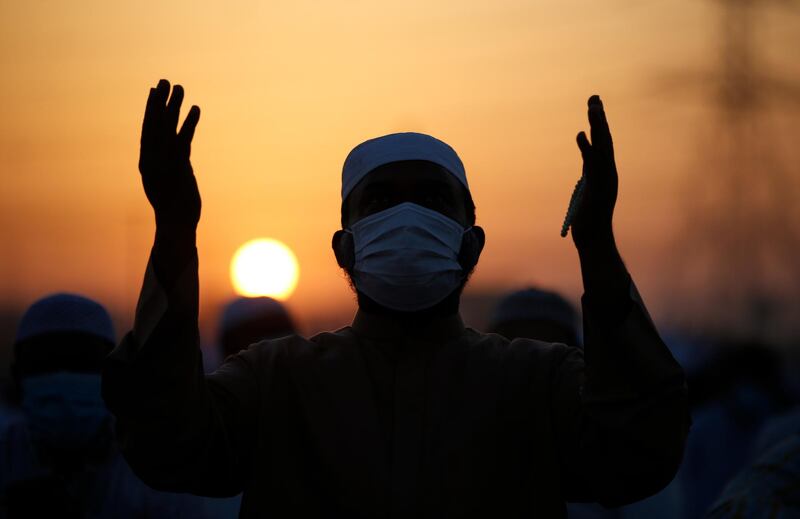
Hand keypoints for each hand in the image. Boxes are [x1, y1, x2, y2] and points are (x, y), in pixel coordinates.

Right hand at [139, 79, 201, 229]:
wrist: (176, 226)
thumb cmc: (174, 206)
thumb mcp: (168, 182)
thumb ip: (171, 163)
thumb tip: (178, 149)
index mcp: (146, 163)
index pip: (147, 130)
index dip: (151, 109)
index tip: (155, 90)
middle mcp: (151, 160)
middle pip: (155, 124)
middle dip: (160, 101)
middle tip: (165, 80)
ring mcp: (163, 164)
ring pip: (167, 129)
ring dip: (174, 106)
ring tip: (180, 87)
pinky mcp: (178, 168)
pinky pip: (184, 140)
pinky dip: (189, 123)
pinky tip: (195, 109)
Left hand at [571, 95, 617, 249]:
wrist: (594, 240)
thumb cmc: (589, 218)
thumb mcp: (588, 186)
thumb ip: (589, 168)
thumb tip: (587, 151)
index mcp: (606, 171)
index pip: (604, 142)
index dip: (599, 123)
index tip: (594, 104)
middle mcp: (609, 172)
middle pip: (605, 139)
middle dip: (599, 118)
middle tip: (594, 97)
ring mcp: (605, 180)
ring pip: (603, 148)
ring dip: (597, 127)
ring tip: (592, 107)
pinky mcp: (597, 188)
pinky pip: (592, 165)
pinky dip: (587, 149)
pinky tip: (580, 134)